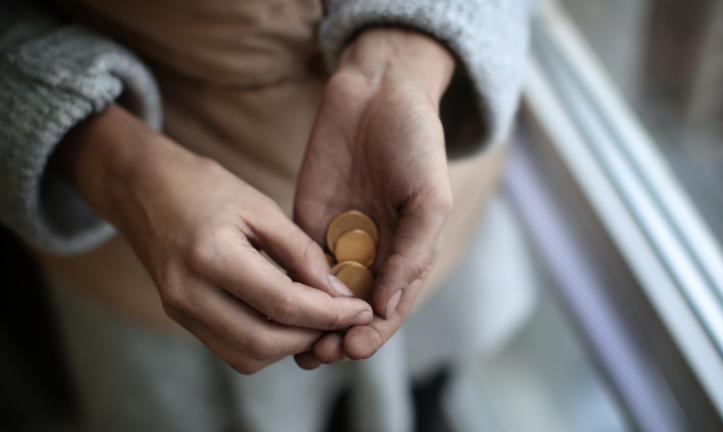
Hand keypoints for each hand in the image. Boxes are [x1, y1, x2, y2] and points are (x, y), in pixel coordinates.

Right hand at [53, 105, 373, 373]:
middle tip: (345, 318)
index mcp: (210, 256)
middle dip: (313, 336)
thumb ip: (299, 251)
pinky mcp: (180, 317)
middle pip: (264, 344)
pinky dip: (265, 343)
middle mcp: (189, 293)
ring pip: (246, 356)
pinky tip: (288, 319)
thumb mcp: (259, 206)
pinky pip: (229, 348)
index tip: (361, 309)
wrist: (143, 187)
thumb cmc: (203, 186)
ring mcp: (179, 310)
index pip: (282, 305)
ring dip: (290, 346)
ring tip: (320, 320)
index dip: (329, 313)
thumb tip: (337, 293)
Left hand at [293, 29, 454, 365]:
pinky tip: (277, 304)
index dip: (374, 332)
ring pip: (323, 296)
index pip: (391, 307)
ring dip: (311, 322)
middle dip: (339, 335)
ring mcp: (340, 238)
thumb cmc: (415, 141)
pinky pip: (297, 263)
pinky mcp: (308, 220)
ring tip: (297, 343)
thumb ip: (412, 252)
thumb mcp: (429, 197)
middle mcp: (375, 253)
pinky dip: (289, 288)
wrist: (378, 90)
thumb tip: (388, 306)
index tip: (353, 346)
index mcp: (408, 252)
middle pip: (355, 310)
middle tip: (319, 351)